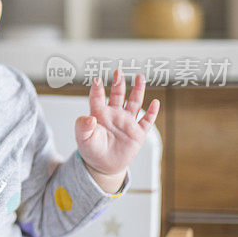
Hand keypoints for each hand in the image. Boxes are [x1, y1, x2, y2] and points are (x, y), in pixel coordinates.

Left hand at [75, 70, 159, 190]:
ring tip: (140, 78)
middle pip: (117, 95)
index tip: (97, 80)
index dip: (97, 89)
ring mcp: (127, 122)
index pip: (97, 98)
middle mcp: (114, 115)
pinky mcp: (137, 133)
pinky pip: (146, 121)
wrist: (104, 165)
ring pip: (134, 103)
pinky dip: (151, 112)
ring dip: (137, 90)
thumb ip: (83, 127)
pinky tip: (155, 102)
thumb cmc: (91, 150)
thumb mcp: (83, 139)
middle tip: (119, 71)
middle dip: (118, 83)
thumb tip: (90, 118)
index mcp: (99, 114)